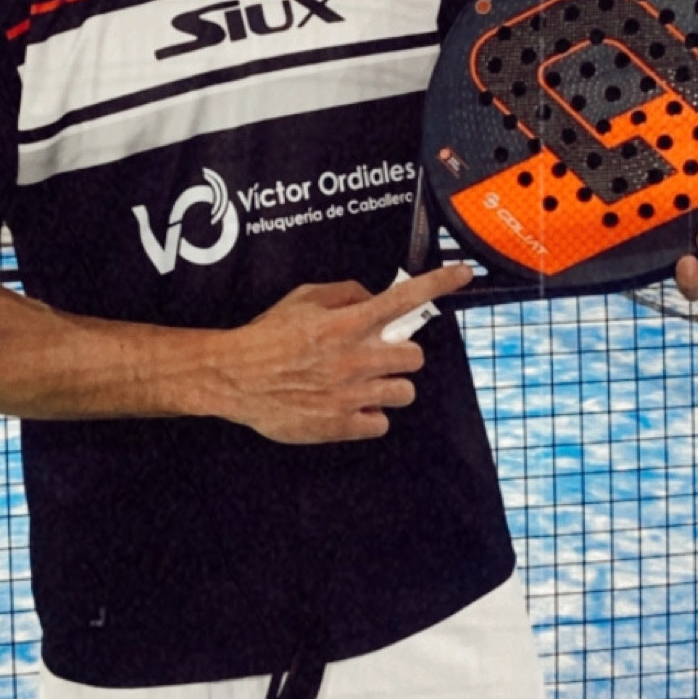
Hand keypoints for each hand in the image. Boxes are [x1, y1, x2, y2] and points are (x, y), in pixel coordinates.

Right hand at [215, 262, 473, 443]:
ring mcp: (350, 394)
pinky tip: (349, 406)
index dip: (439, 283)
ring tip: (361, 384)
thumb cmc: (266, 336)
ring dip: (388, 386)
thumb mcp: (302, 299)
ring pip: (404, 392)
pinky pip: (382, 422)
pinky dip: (370, 415)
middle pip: (415, 357)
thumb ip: (344, 293)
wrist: (234, 378)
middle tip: (379, 356)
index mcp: (347, 323)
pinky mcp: (341, 424)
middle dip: (402, 355)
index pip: (404, 298)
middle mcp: (355, 358)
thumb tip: (372, 298)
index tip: (463, 273)